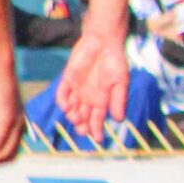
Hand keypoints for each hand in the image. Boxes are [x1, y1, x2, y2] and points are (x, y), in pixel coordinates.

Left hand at [56, 21, 130, 139]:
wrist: (103, 42)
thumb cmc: (115, 62)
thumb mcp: (121, 83)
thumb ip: (119, 100)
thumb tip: (119, 120)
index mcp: (102, 100)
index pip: (98, 120)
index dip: (97, 130)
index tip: (97, 139)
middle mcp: (88, 97)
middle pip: (83, 118)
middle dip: (82, 126)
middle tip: (83, 130)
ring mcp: (77, 90)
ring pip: (72, 109)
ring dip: (73, 116)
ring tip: (76, 117)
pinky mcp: (67, 80)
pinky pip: (62, 95)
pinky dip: (63, 102)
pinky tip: (67, 106)